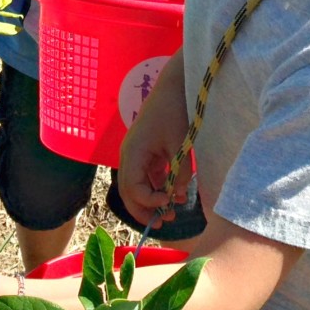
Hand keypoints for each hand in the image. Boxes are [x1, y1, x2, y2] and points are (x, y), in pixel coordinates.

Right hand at [118, 50, 192, 224]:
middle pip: (128, 191)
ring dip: (151, 200)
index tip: (169, 203)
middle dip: (144, 209)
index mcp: (132, 153)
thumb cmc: (174, 112)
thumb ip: (180, 171)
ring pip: (137, 185)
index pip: (132, 188)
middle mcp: (130, 156)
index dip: (148, 201)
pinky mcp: (147, 151)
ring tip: (171, 212)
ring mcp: (138, 154)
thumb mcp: (180, 144)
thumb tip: (180, 194)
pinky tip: (173, 195)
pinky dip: (158, 187)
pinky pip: (147, 176)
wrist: (175, 87)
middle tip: (162, 223)